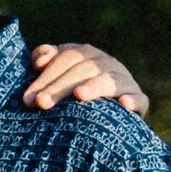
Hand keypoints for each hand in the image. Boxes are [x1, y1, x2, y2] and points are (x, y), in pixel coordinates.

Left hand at [21, 41, 148, 115]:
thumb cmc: (71, 94)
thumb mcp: (56, 74)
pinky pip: (140, 99)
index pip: (67, 58)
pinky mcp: (140, 101)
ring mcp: (125, 81)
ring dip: (95, 86)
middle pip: (85, 69)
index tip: (30, 98)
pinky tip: (123, 104)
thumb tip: (40, 61)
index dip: (47, 76)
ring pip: (110, 81)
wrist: (106, 117)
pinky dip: (133, 100)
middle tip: (42, 104)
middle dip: (61, 86)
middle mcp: (108, 64)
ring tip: (79, 96)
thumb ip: (45, 59)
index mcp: (87, 54)